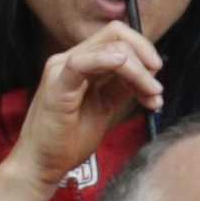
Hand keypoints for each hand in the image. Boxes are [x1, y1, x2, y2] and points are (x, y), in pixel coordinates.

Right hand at [11, 20, 167, 186]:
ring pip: (109, 47)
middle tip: (156, 88)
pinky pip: (82, 63)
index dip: (144, 53)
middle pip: (116, 35)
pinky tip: (123, 65)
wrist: (42, 166)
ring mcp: (61, 68)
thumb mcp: (105, 108)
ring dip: (138, 69)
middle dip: (145, 56)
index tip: (156, 85)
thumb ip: (122, 87)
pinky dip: (106, 59)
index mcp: (81, 62)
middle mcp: (70, 59)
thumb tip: (149, 74)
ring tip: (151, 94)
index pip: (117, 38)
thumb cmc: (68, 141)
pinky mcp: (56, 85)